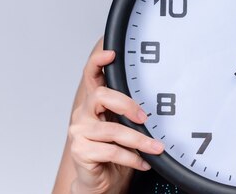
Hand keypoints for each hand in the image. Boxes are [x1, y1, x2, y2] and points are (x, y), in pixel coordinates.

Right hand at [68, 46, 164, 192]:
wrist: (101, 182)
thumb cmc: (114, 152)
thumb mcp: (125, 128)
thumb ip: (130, 113)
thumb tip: (155, 106)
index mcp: (94, 103)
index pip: (91, 75)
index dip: (98, 62)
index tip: (112, 54)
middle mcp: (83, 113)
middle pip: (101, 96)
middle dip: (127, 104)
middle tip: (145, 118)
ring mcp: (79, 132)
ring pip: (112, 130)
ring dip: (140, 140)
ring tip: (156, 148)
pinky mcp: (81, 151)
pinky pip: (112, 151)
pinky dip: (133, 158)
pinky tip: (143, 162)